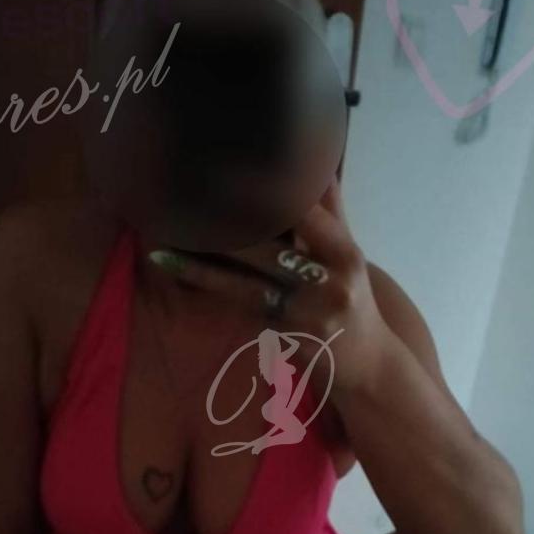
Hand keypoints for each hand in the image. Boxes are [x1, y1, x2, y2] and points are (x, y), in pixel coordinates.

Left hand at [147, 179, 394, 395]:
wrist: (370, 367)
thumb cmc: (353, 302)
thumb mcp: (349, 257)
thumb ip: (330, 213)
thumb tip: (319, 165)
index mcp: (346, 254)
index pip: (306, 214)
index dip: (266, 192)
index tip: (227, 172)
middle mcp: (330, 283)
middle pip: (267, 250)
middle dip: (222, 230)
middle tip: (181, 207)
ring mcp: (308, 315)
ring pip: (246, 285)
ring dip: (202, 269)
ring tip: (164, 253)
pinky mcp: (288, 340)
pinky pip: (246, 311)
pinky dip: (217, 294)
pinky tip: (185, 280)